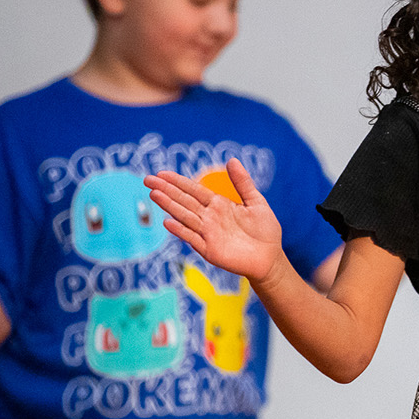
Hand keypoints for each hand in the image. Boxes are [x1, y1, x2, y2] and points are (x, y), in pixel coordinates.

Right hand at [145, 158, 285, 285]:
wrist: (270, 258)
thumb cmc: (265, 230)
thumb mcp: (256, 202)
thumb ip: (243, 183)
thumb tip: (232, 160)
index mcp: (219, 205)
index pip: (194, 190)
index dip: (178, 181)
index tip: (162, 173)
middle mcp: (210, 218)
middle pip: (184, 201)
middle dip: (167, 190)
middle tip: (148, 180)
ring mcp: (208, 234)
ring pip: (185, 216)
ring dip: (170, 206)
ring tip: (154, 194)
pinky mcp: (210, 250)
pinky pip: (193, 238)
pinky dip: (181, 231)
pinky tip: (168, 222)